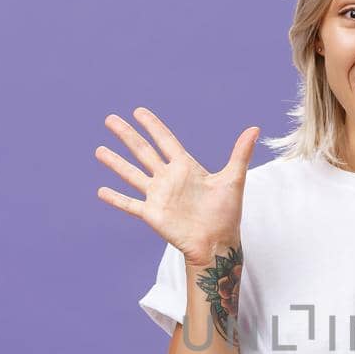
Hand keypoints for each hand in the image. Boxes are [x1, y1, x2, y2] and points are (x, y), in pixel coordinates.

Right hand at [95, 107, 257, 264]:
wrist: (217, 242)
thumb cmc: (227, 213)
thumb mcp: (233, 179)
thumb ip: (241, 153)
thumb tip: (255, 128)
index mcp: (186, 167)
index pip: (165, 140)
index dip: (152, 126)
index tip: (138, 111)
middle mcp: (168, 178)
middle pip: (143, 151)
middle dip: (127, 135)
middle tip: (110, 119)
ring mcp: (158, 195)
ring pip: (131, 174)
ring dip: (115, 163)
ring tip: (99, 150)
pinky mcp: (152, 214)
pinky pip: (129, 204)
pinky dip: (115, 198)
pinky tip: (100, 190)